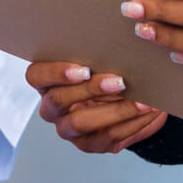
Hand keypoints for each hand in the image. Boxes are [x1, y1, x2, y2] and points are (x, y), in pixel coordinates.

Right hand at [25, 62, 166, 153]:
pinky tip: (147, 111)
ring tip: (141, 100)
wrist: (133, 98)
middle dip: (90, 90)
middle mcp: (53, 107)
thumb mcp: (101, 58)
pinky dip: (131, 123)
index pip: (36, 75)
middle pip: (58, 100)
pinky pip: (107, 136)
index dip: (55, 73)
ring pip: (81, 122)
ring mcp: (69, 129)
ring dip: (114, 110)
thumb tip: (110, 38)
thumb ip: (96, 52)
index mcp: (47, 81)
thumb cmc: (111, 70)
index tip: (84, 69)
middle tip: (119, 81)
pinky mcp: (90, 144)